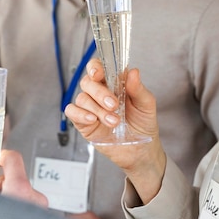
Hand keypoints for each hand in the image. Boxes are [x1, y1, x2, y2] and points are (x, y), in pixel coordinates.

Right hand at [0, 150, 48, 208]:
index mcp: (20, 188)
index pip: (13, 159)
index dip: (2, 156)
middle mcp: (33, 197)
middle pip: (13, 179)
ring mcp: (39, 209)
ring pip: (19, 195)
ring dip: (6, 199)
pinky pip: (25, 207)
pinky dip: (14, 209)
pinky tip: (1, 218)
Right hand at [64, 59, 166, 204]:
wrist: (140, 150)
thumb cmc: (143, 124)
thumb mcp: (146, 105)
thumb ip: (138, 88)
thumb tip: (133, 72)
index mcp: (113, 83)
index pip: (98, 67)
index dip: (94, 67)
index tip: (98, 73)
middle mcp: (99, 93)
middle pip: (87, 82)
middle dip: (100, 93)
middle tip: (114, 105)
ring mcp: (90, 108)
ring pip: (82, 98)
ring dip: (97, 109)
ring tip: (113, 121)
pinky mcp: (84, 122)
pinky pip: (72, 112)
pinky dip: (81, 115)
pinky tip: (93, 120)